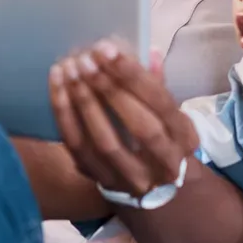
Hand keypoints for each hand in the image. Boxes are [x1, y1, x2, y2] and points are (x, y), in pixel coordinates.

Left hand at [50, 39, 198, 199]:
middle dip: (110, 89)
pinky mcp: (103, 182)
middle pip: (138, 126)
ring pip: (105, 141)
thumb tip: (148, 51)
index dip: (133, 75)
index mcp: (183, 138)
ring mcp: (132, 177)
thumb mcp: (171, 115)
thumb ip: (158, 84)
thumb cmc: (163, 140)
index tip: (108, 49)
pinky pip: (79, 149)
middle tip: (87, 59)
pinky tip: (58, 87)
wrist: (159, 192)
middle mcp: (163, 163)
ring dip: (84, 102)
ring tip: (70, 70)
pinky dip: (65, 115)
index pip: (161, 103)